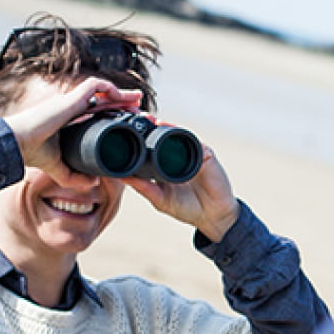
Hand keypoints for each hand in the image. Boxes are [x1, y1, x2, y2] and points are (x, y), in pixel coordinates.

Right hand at [2, 76, 142, 186]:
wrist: (18, 143)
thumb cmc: (32, 153)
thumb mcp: (58, 169)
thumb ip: (74, 177)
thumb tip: (94, 183)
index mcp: (69, 120)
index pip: (96, 114)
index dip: (113, 115)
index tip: (129, 121)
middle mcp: (71, 108)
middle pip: (103, 101)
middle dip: (123, 102)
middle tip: (140, 108)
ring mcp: (71, 102)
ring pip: (102, 91)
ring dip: (121, 93)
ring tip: (137, 99)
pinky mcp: (70, 99)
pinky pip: (94, 85)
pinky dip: (109, 88)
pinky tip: (120, 96)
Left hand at [123, 122, 239, 240]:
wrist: (213, 216)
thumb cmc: (186, 209)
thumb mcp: (160, 199)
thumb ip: (143, 187)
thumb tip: (120, 176)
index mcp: (163, 166)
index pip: (149, 148)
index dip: (139, 140)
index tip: (124, 132)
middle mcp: (177, 157)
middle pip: (162, 136)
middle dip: (150, 126)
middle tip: (138, 118)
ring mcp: (191, 153)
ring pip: (176, 134)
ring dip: (165, 126)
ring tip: (152, 121)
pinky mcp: (205, 153)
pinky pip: (192, 140)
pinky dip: (182, 135)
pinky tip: (172, 131)